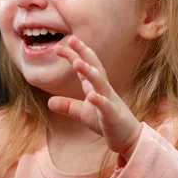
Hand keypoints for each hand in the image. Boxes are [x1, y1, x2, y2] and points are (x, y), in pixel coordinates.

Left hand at [48, 35, 141, 159]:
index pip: (84, 67)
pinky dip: (100, 100)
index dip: (73, 55)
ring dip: (90, 72)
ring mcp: (109, 101)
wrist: (127, 139)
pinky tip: (92, 96)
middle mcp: (103, 89)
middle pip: (94, 67)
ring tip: (77, 62)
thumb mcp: (82, 113)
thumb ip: (67, 106)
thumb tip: (49, 101)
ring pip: (100, 83)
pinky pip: (106, 107)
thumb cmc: (106, 122)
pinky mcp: (113, 116)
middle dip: (83, 53)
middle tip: (72, 39)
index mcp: (95, 87)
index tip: (59, 46)